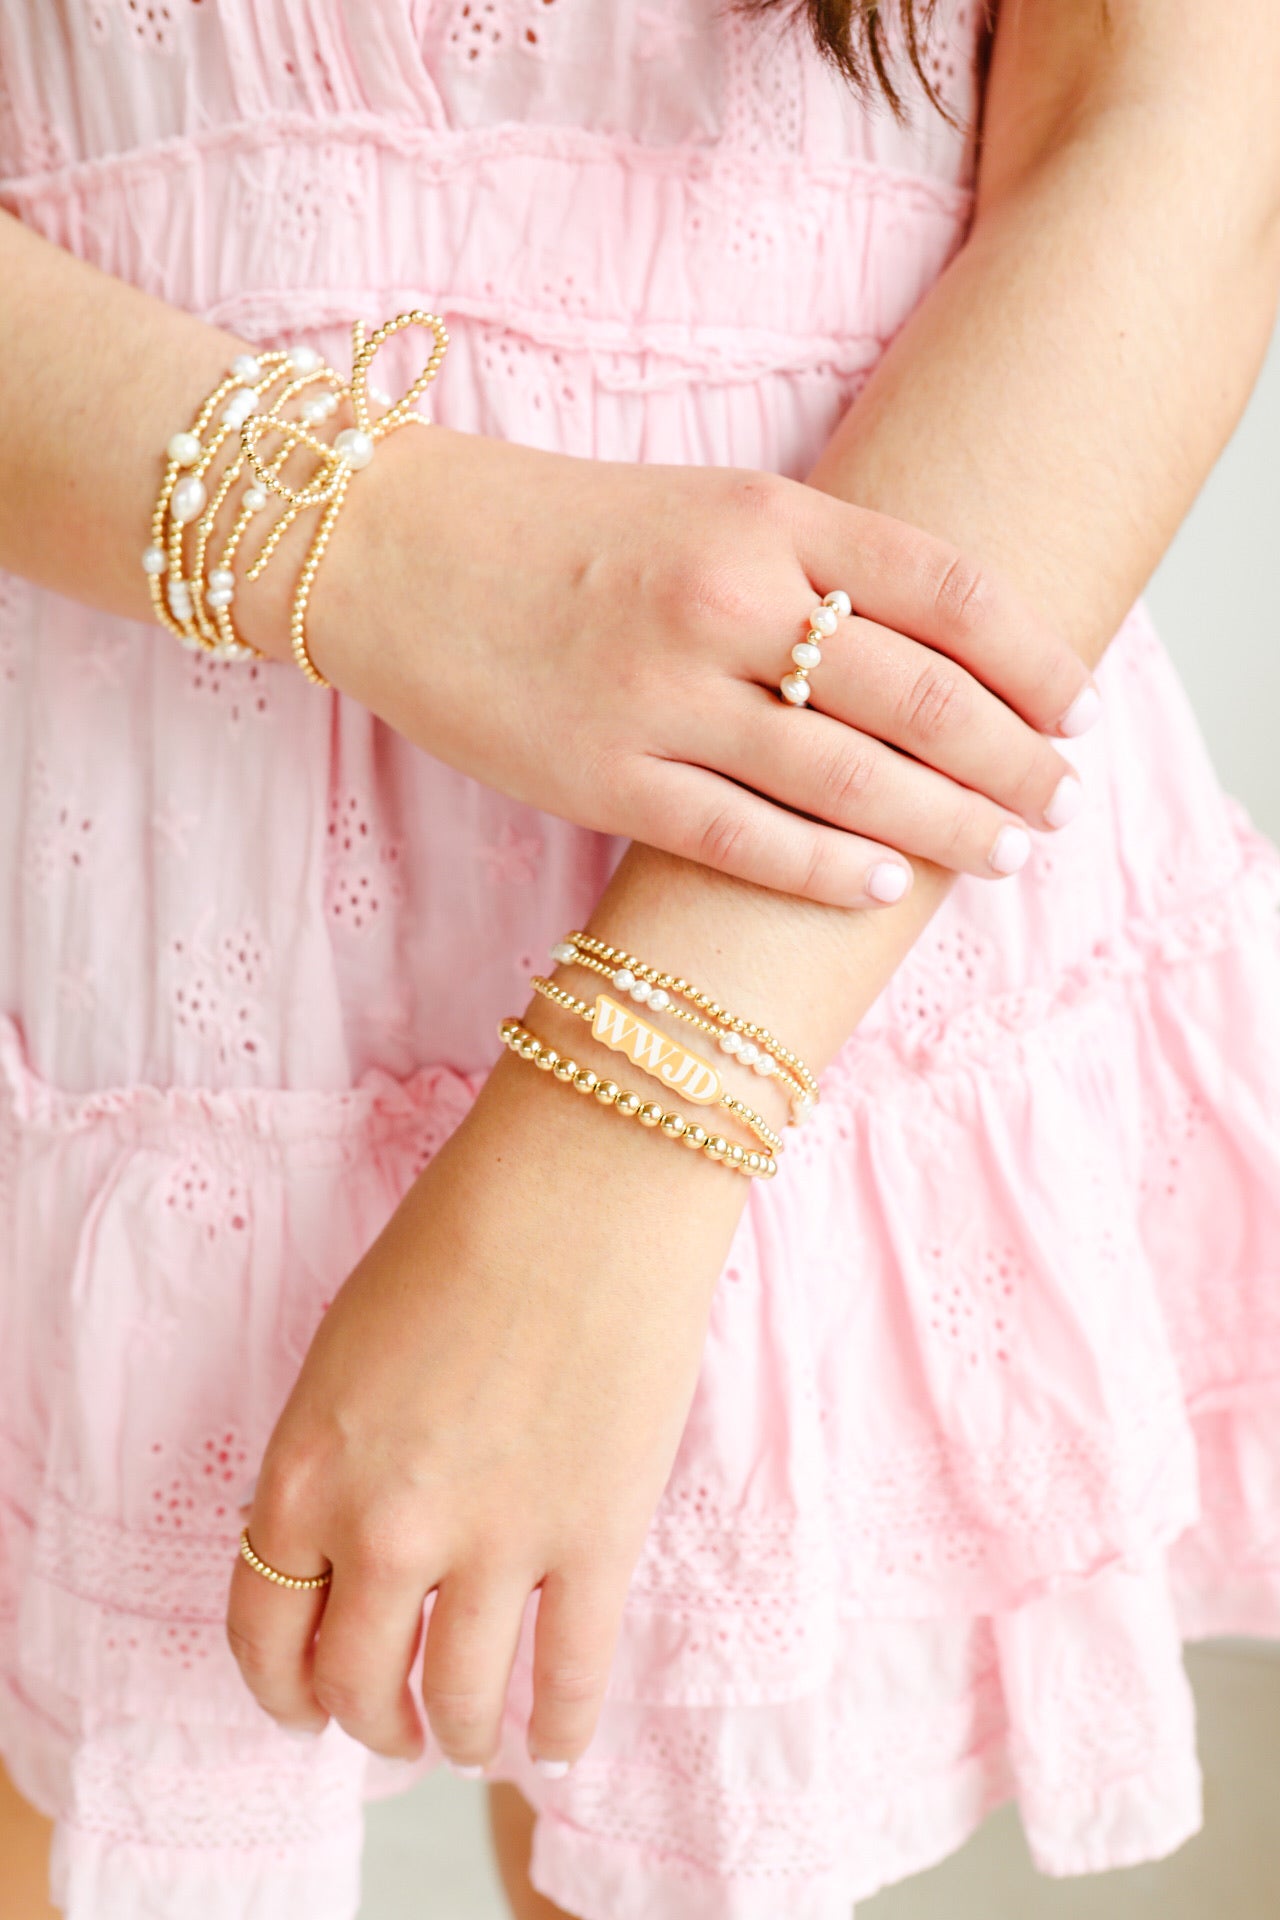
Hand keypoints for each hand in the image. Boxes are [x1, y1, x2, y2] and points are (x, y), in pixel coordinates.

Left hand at [225, 1034, 743, 1769]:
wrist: (584, 1181)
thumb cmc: (462, 1232)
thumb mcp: (347, 1351)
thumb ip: (335, 1462)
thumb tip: (359, 1548)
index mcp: (305, 1472)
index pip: (263, 1633)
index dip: (281, 1688)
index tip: (303, 1703)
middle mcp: (386, 1528)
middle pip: (353, 1683)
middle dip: (367, 1719)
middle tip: (387, 1723)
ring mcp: (495, 1542)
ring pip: (457, 1701)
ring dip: (454, 1735)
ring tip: (465, 1736)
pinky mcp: (596, 1538)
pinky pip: (570, 1676)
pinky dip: (559, 1726)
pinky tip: (554, 1740)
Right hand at [240, 428, 1097, 906]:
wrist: (387, 548)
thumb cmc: (553, 527)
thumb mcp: (703, 503)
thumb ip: (813, 560)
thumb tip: (932, 648)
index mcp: (764, 516)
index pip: (945, 587)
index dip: (1032, 656)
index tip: (1076, 705)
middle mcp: (727, 598)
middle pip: (919, 694)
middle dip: (1011, 758)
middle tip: (1060, 801)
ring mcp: (662, 694)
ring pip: (848, 778)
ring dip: (946, 825)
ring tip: (1005, 852)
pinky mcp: (601, 775)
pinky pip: (743, 838)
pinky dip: (825, 869)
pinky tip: (883, 886)